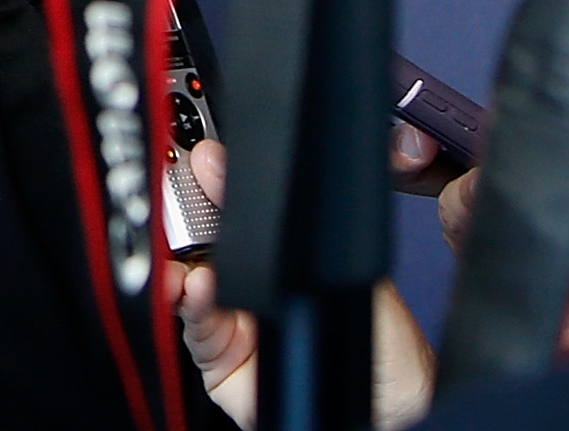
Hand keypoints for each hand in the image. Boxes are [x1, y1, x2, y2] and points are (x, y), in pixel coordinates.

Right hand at [175, 140, 436, 429]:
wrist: (389, 406)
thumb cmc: (380, 340)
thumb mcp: (342, 265)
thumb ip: (294, 224)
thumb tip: (251, 177)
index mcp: (278, 251)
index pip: (235, 209)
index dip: (212, 186)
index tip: (200, 163)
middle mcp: (248, 281)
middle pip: (200, 240)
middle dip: (184, 218)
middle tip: (181, 198)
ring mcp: (229, 318)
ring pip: (186, 280)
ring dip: (179, 263)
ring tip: (191, 257)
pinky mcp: (217, 355)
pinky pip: (194, 325)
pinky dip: (190, 303)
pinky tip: (200, 287)